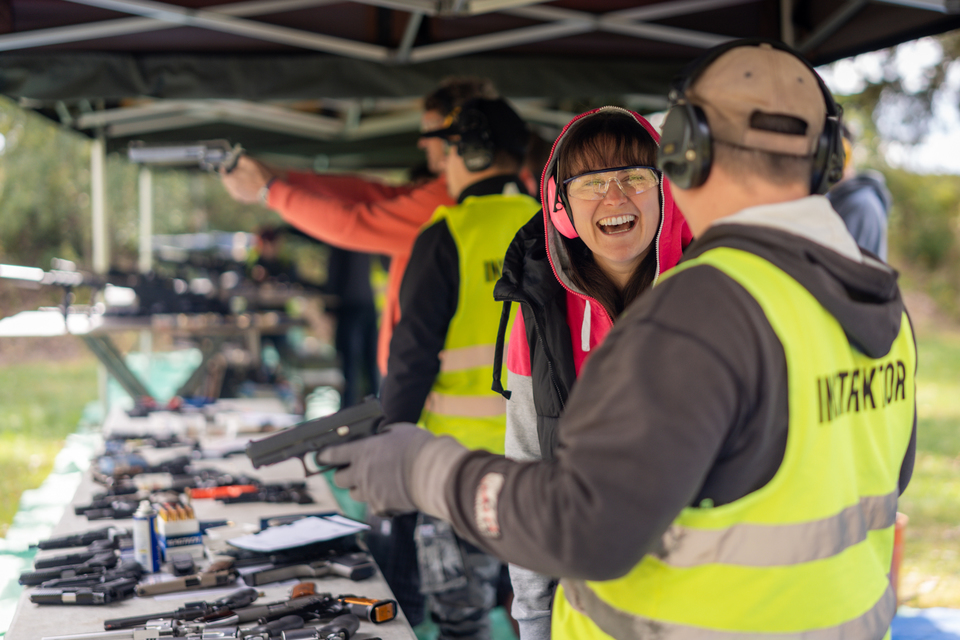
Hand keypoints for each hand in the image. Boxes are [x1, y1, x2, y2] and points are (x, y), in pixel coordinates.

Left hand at [219, 155, 275, 203]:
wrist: (270, 189)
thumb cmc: (258, 174)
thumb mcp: (248, 161)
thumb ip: (239, 159)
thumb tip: (237, 160)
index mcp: (230, 179)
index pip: (223, 172)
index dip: (225, 167)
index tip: (227, 164)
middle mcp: (231, 189)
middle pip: (227, 181)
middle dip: (230, 175)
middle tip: (234, 171)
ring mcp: (238, 196)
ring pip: (232, 187)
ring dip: (235, 182)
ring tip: (241, 178)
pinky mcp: (244, 200)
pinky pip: (239, 192)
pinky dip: (240, 188)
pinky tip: (246, 185)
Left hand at [316, 423, 436, 515]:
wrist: (435, 472)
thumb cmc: (419, 447)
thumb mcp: (398, 431)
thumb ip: (381, 436)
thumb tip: (378, 438)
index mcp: (361, 451)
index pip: (330, 454)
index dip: (323, 456)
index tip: (321, 458)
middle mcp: (360, 473)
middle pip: (338, 479)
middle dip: (344, 475)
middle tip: (355, 470)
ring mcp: (369, 492)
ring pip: (355, 494)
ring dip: (361, 488)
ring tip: (377, 481)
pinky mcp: (381, 507)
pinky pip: (374, 506)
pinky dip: (380, 501)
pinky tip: (393, 493)